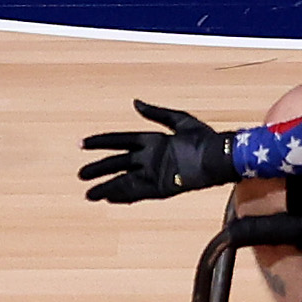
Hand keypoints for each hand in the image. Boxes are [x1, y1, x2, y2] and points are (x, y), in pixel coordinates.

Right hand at [77, 100, 230, 203]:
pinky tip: (110, 199)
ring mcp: (154, 174)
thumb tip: (135, 102)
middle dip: (99, 169)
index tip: (81, 144)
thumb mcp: (180, 121)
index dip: (100, 142)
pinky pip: (138, 193)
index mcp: (151, 141)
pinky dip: (123, 196)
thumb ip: (156, 113)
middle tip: (80, 174)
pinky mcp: (162, 188)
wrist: (221, 158)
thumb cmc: (205, 138)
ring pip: (124, 181)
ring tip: (89, 194)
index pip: (119, 141)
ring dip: (107, 187)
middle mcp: (149, 158)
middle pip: (117, 163)